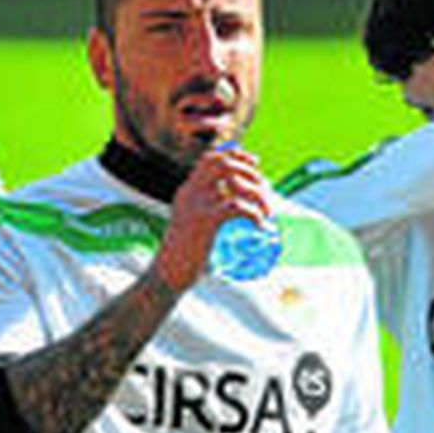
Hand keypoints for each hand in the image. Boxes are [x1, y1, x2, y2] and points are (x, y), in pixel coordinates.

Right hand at [151, 147, 270, 291]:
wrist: (166, 276)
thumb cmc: (185, 256)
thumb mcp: (192, 226)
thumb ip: (207, 213)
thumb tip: (235, 208)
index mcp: (187, 191)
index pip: (210, 158)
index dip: (236, 155)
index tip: (254, 165)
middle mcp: (189, 193)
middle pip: (225, 163)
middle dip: (251, 172)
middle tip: (265, 192)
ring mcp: (196, 206)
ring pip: (234, 181)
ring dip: (258, 193)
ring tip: (267, 212)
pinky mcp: (204, 222)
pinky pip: (236, 206)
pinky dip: (254, 212)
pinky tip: (259, 224)